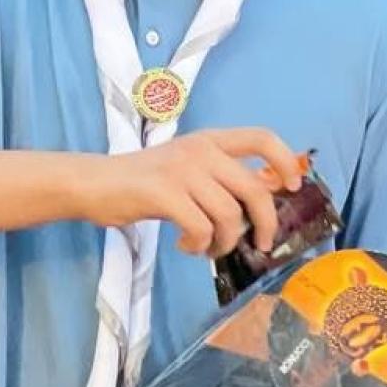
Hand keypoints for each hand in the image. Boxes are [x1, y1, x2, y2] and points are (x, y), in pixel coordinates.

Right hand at [85, 127, 305, 257]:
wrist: (94, 184)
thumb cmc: (139, 182)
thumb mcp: (185, 168)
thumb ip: (218, 177)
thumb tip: (261, 197)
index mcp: (208, 141)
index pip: (262, 137)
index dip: (284, 162)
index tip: (292, 186)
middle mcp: (200, 151)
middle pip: (254, 189)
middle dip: (265, 223)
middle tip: (260, 244)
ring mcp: (182, 171)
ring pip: (228, 215)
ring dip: (224, 242)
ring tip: (207, 249)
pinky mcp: (164, 193)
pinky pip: (201, 228)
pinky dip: (200, 244)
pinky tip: (186, 245)